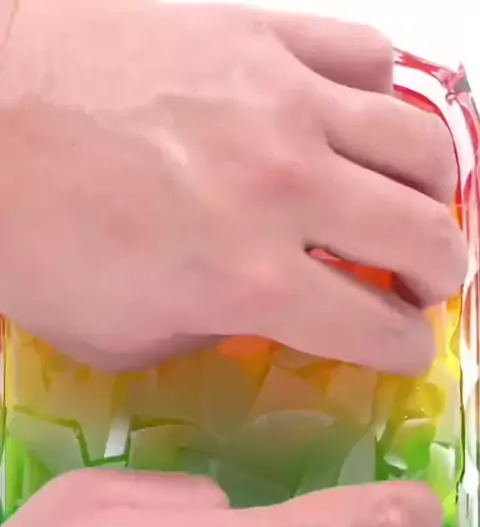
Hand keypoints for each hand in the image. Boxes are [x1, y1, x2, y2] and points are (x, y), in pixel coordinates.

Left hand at [0, 1, 466, 372]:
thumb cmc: (31, 232)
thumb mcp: (117, 335)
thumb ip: (208, 336)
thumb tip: (254, 314)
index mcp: (249, 279)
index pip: (374, 328)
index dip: (405, 350)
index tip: (407, 350)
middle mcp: (287, 190)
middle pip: (422, 237)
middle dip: (441, 278)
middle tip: (428, 286)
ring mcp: (283, 102)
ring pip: (419, 145)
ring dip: (436, 192)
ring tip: (417, 208)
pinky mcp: (262, 35)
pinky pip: (365, 57)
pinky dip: (381, 96)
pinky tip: (360, 121)